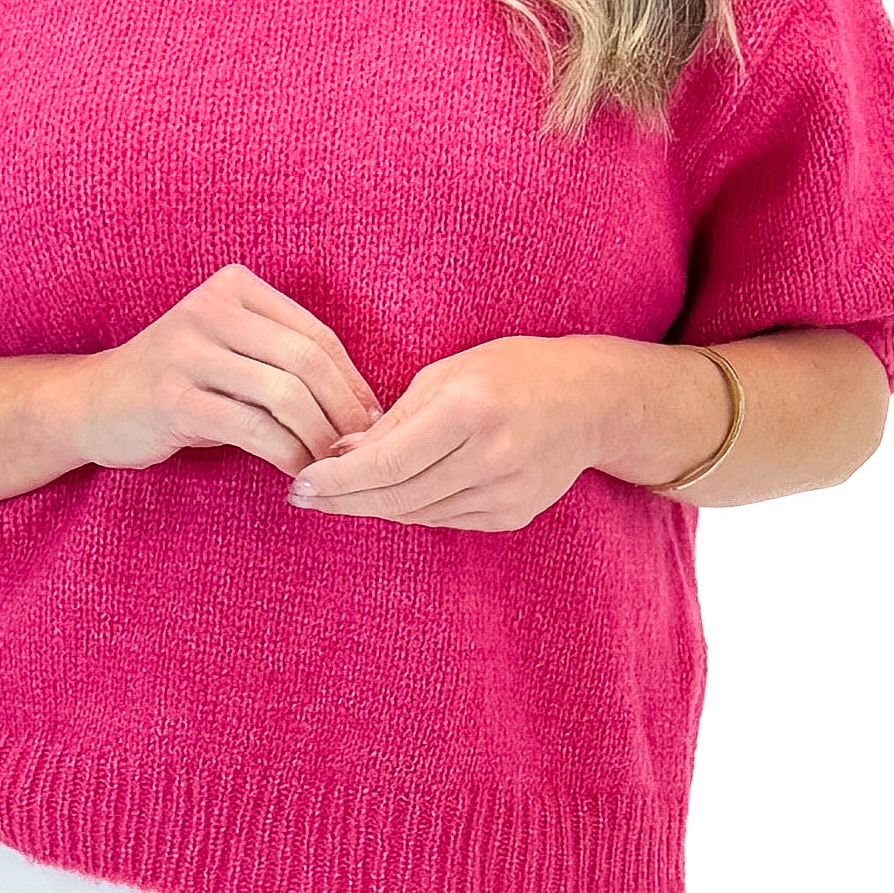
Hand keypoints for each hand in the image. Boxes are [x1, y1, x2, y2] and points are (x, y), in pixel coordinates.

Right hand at [60, 263, 381, 478]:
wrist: (93, 404)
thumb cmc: (179, 385)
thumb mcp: (231, 354)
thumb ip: (283, 362)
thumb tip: (364, 405)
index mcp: (233, 287)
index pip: (316, 334)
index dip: (353, 383)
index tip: (371, 422)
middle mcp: (210, 308)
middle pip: (306, 360)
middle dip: (343, 412)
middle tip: (359, 451)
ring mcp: (188, 351)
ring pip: (284, 394)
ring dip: (318, 439)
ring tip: (331, 467)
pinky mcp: (173, 398)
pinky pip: (252, 428)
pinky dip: (285, 455)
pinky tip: (296, 474)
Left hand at [289, 336, 668, 530]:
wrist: (592, 402)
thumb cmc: (514, 372)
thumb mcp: (448, 374)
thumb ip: (393, 418)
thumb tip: (339, 453)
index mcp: (471, 411)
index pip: (385, 462)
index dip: (337, 478)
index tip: (302, 483)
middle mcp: (491, 458)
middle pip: (395, 496)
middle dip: (343, 500)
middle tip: (304, 497)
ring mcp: (505, 494)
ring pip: (415, 514)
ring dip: (370, 508)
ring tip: (335, 497)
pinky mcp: (512, 516)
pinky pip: (442, 520)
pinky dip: (407, 510)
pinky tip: (384, 498)